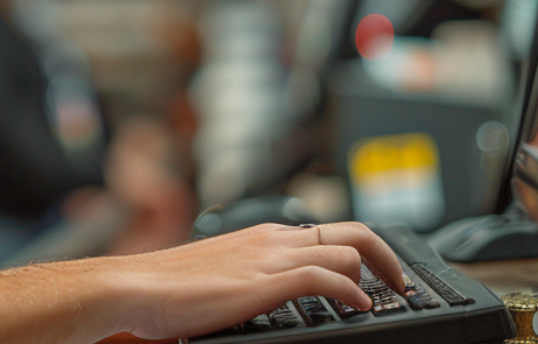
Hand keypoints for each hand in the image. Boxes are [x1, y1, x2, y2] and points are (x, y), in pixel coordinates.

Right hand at [109, 221, 403, 340]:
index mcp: (263, 235)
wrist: (134, 287)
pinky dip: (353, 292)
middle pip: (353, 230)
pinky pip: (326, 278)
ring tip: (386, 300)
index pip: (330, 229)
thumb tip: (264, 293)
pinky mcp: (264, 281)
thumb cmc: (166, 287)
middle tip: (402, 285)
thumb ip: (249, 276)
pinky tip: (360, 308)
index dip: (365, 250)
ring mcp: (269, 257)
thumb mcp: (220, 274)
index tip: (380, 275)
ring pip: (347, 249)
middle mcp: (272, 238)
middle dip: (388, 258)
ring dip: (376, 277)